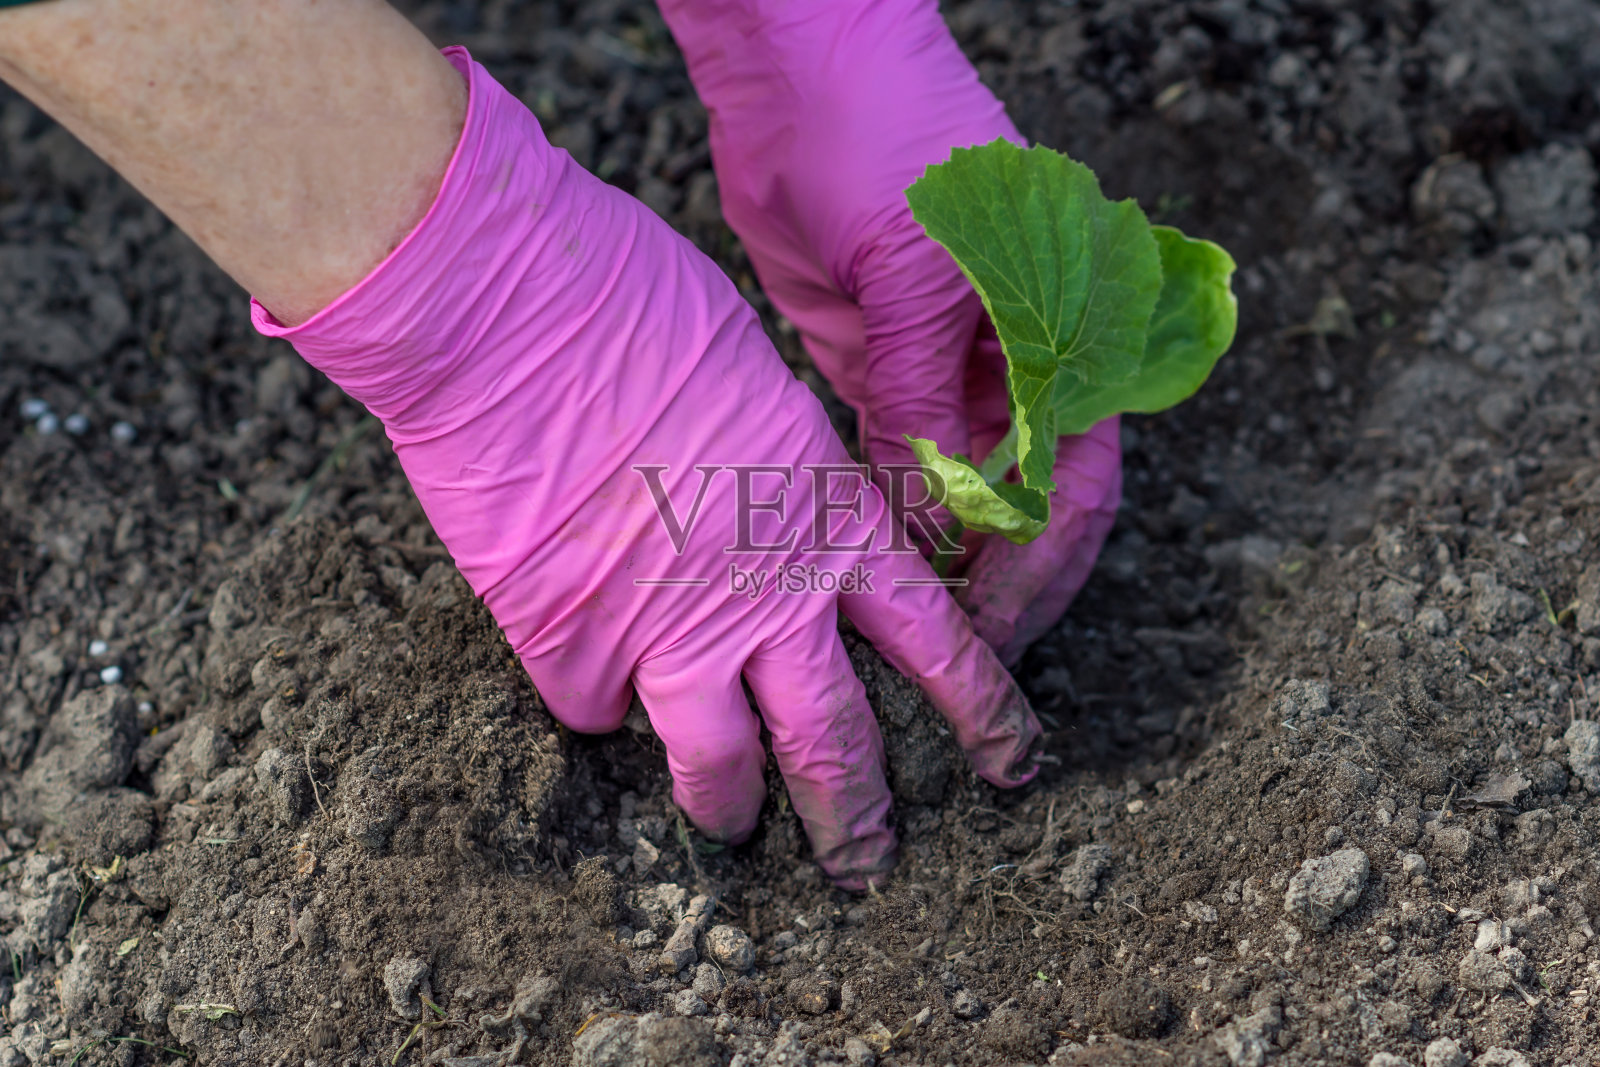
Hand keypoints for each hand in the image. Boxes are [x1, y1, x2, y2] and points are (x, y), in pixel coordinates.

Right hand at [253, 49, 1039, 888]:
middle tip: (869, 864)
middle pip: (837, 743)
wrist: (511, 311)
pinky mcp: (567, 645)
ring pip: (720, 767)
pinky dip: (593, 698)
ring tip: (731, 830)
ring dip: (729, 808)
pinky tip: (585, 670)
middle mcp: (765, 598)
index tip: (1012, 759)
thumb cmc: (635, 306)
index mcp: (829, 522)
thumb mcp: (758, 385)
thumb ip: (781, 483)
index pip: (937, 643)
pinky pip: (591, 709)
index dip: (982, 712)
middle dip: (862, 818)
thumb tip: (769, 533)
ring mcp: (665, 632)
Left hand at [658, 0, 1121, 664]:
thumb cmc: (885, 134)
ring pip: (958, 493)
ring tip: (903, 633)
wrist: (799, 67)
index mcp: (1065, 331)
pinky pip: (893, 460)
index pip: (1075, 479)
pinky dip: (883, 514)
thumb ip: (921, 400)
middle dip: (995, 583)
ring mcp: (946, 366)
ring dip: (936, 561)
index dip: (1041, 566)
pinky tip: (862, 565)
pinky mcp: (881, 365)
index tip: (994, 633)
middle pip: (1026, 501)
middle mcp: (1016, 361)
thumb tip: (932, 524)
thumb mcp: (915, 276)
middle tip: (950, 660)